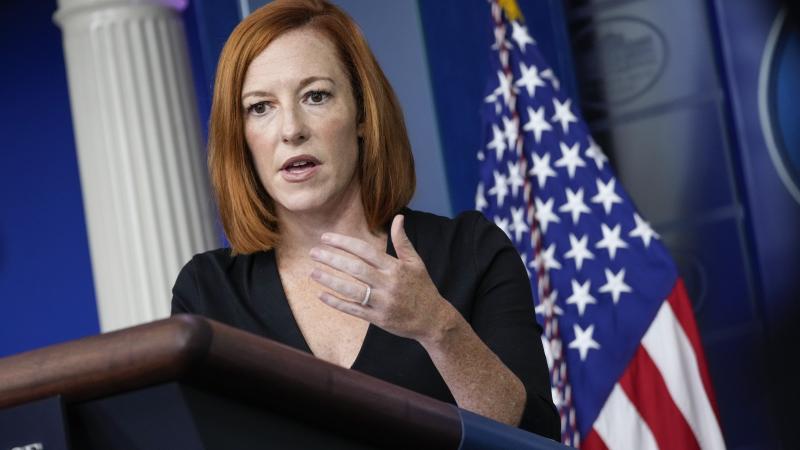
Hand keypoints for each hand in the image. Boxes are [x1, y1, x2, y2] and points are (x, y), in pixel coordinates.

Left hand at [309, 214, 453, 342]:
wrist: (433, 320)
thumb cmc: (422, 288)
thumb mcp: (416, 263)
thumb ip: (403, 241)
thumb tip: (399, 217)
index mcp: (395, 268)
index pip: (365, 251)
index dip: (344, 243)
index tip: (326, 238)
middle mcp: (388, 284)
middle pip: (356, 269)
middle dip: (333, 259)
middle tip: (313, 252)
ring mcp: (382, 302)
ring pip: (352, 290)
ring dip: (331, 281)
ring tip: (313, 272)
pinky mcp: (378, 319)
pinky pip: (354, 310)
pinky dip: (337, 303)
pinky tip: (322, 295)